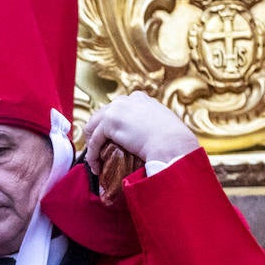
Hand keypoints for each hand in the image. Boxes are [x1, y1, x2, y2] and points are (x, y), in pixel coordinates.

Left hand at [81, 92, 200, 173]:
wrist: (172, 143)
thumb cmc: (172, 139)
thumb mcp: (160, 123)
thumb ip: (147, 122)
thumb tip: (140, 135)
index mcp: (138, 98)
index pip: (116, 110)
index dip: (109, 127)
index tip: (109, 141)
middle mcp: (125, 100)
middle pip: (100, 117)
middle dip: (97, 135)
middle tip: (99, 153)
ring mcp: (116, 109)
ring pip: (93, 128)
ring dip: (92, 147)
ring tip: (96, 162)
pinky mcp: (109, 123)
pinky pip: (94, 142)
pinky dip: (92, 156)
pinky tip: (96, 166)